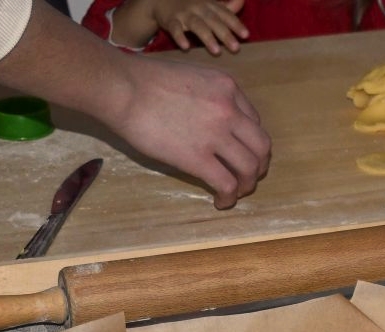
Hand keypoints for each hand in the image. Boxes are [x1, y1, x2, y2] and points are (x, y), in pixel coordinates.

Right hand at [104, 53, 270, 208]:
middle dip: (258, 164)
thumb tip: (203, 117)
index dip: (248, 140)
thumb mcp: (189, 76)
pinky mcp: (198, 158)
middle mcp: (229, 110)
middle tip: (247, 176)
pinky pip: (227, 184)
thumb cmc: (143, 79)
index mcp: (227, 87)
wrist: (122, 88)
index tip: (237, 150)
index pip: (253, 120)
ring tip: (236, 192)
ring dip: (247, 184)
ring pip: (250, 167)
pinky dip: (229, 197)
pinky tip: (220, 202)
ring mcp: (216, 134)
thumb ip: (205, 95)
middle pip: (261, 145)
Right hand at [152, 0, 248, 54]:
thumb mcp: (209, 3)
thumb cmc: (191, 5)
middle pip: (214, 20)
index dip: (235, 24)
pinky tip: (186, 47)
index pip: (225, 14)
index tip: (246, 35)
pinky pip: (175, 28)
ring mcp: (184, 13)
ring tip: (217, 51)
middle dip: (225, 34)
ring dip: (207, 37)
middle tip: (236, 48)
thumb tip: (242, 1)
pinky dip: (180, 37)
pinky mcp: (170, 20)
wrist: (161, 0)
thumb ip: (226, 6)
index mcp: (210, 4)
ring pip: (197, 25)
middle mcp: (198, 7)